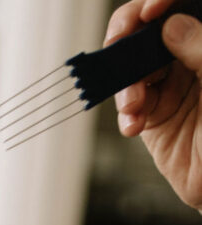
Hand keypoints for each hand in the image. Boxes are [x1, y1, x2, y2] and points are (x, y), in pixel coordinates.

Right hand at [105, 0, 201, 209]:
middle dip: (129, 37)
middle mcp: (190, 59)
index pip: (184, 6)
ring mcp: (171, 87)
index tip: (149, 11)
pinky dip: (125, 114)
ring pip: (133, 68)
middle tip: (118, 45)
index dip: (159, 1)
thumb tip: (170, 25)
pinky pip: (129, 107)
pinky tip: (133, 125)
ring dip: (125, 84)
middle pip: (149, 31)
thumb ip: (200, 48)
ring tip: (133, 106)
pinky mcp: (154, 117)